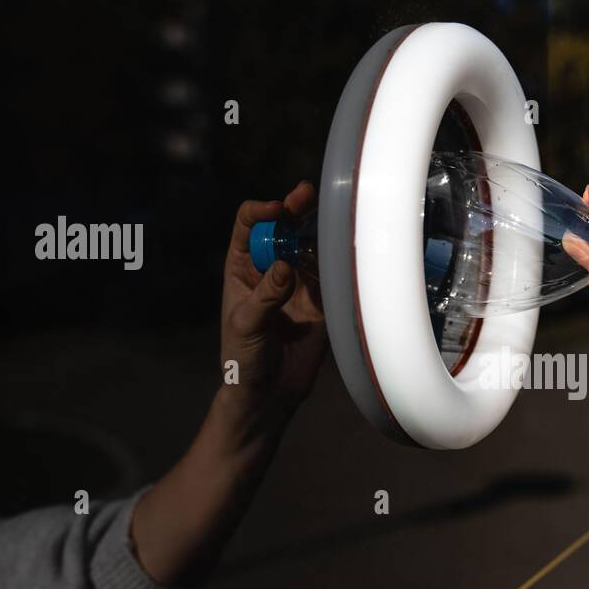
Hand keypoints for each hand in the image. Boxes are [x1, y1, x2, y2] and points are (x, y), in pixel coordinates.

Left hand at [220, 181, 326, 430]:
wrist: (270, 394)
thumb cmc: (243, 359)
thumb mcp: (247, 325)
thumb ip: (266, 295)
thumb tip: (286, 266)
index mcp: (242, 268)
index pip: (249, 226)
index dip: (262, 212)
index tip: (277, 210)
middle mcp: (270, 269)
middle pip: (283, 228)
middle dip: (295, 209)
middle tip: (307, 195)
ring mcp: (298, 283)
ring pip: (310, 246)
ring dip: (320, 231)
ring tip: (334, 218)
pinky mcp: (322, 301)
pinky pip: (331, 274)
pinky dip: (339, 260)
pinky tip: (346, 249)